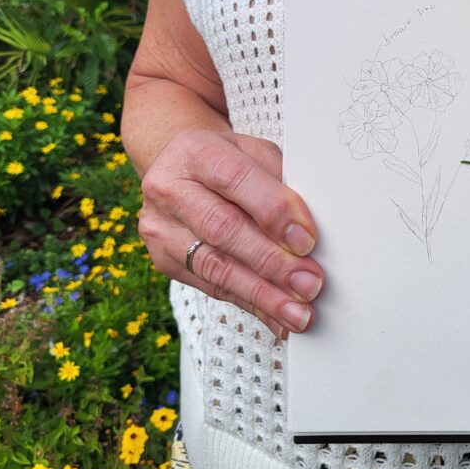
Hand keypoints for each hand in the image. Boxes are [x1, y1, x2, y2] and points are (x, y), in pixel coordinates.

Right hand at [138, 129, 322, 338]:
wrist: (184, 170)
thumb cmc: (232, 163)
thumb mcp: (256, 155)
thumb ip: (280, 183)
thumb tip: (309, 231)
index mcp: (194, 151)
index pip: (235, 179)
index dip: (273, 210)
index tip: (307, 240)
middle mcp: (168, 188)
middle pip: (222, 229)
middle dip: (271, 261)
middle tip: (309, 284)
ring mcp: (160, 227)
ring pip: (214, 266)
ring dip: (262, 293)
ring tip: (298, 312)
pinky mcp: (164, 261)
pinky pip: (211, 288)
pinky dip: (251, 304)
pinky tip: (277, 317)